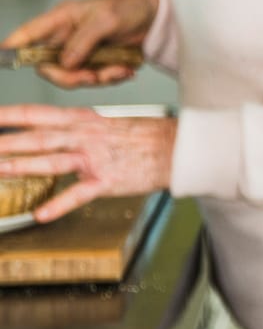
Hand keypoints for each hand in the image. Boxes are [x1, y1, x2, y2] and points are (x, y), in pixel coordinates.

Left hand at [0, 107, 175, 220]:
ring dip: (23, 165)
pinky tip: (41, 213)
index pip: (38, 114)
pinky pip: (79, 194)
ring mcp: (95, 159)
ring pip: (53, 161)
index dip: (9, 115)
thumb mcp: (108, 123)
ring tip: (0, 169)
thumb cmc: (147, 137)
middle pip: (38, 138)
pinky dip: (59, 204)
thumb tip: (51, 131)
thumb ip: (78, 128)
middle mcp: (85, 137)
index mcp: (84, 120)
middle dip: (6, 142)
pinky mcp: (107, 181)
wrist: (179, 148)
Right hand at [3, 0, 158, 88]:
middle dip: (69, 76)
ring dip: (96, 78)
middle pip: (48, 66)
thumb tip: (65, 62)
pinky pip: (95, 79)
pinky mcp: (97, 63)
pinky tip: (125, 69)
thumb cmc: (130, 6)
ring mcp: (81, 52)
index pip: (29, 34)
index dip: (13, 46)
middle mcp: (67, 38)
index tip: (4, 56)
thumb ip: (83, 40)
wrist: (157, 17)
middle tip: (91, 75)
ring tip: (118, 69)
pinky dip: (111, 78)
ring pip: (73, 77)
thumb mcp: (107, 19)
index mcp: (62, 19)